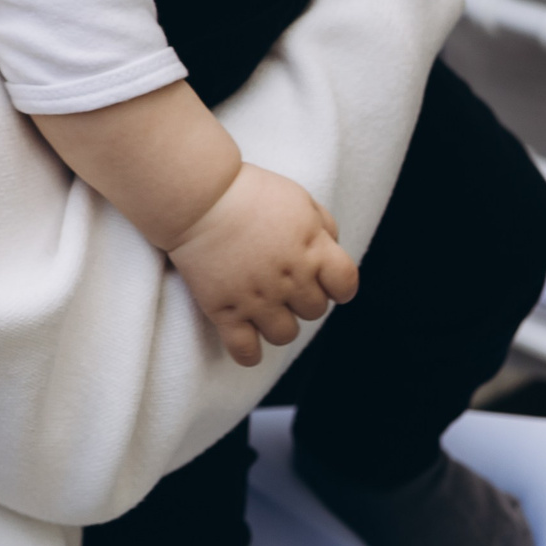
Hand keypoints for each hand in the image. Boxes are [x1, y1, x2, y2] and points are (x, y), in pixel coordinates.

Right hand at [165, 163, 359, 365]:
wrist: (198, 198)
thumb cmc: (249, 192)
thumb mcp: (298, 198)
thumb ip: (323, 225)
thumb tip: (331, 248)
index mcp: (312, 249)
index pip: (346, 284)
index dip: (340, 286)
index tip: (327, 282)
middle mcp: (290, 279)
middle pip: (315, 311)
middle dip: (304, 299)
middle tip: (285, 284)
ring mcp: (257, 299)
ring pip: (285, 335)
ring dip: (279, 324)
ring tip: (265, 307)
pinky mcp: (225, 311)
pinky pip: (246, 352)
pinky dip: (249, 353)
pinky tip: (246, 338)